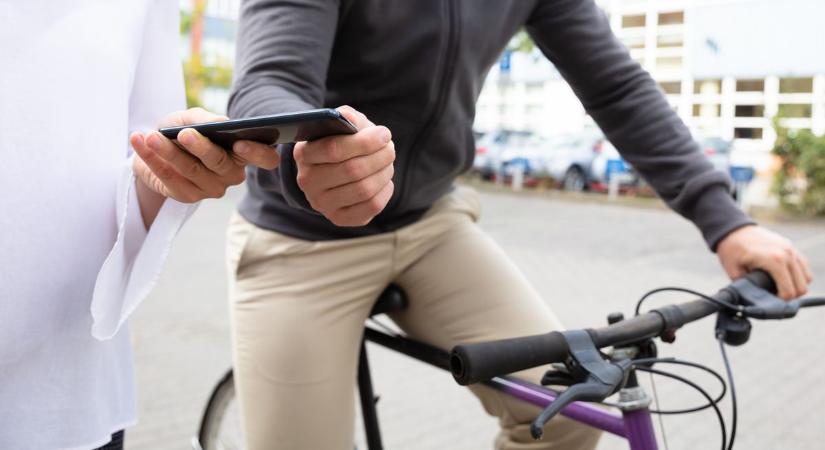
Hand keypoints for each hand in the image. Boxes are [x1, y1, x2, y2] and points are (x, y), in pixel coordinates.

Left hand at [130, 107, 278, 202]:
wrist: (159, 147)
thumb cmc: (186, 129)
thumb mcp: (194, 117)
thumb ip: (206, 119)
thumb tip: (219, 124)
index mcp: (244, 153)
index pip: (266, 158)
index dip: (257, 153)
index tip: (241, 143)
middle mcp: (232, 174)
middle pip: (220, 163)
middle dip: (201, 148)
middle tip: (184, 134)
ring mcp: (211, 188)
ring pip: (191, 171)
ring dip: (167, 152)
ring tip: (151, 136)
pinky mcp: (187, 195)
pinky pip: (167, 178)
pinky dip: (150, 159)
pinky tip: (139, 142)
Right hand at [293, 106, 394, 226]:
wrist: (331, 170)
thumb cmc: (340, 142)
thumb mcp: (339, 124)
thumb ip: (347, 117)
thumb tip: (354, 122)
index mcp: (304, 153)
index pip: (334, 149)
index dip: (365, 142)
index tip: (384, 134)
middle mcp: (308, 181)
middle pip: (353, 170)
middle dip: (379, 157)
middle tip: (390, 148)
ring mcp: (322, 203)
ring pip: (364, 189)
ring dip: (384, 173)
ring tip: (388, 163)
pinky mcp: (339, 218)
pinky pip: (371, 206)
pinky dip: (384, 191)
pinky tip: (383, 180)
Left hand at [717, 225, 812, 299]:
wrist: (733, 229)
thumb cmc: (732, 249)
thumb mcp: (734, 271)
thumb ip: (746, 288)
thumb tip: (754, 301)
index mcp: (775, 260)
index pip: (789, 291)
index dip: (780, 302)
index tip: (770, 302)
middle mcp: (787, 254)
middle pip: (802, 287)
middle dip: (790, 296)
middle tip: (775, 297)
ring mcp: (791, 249)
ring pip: (807, 277)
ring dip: (796, 285)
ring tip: (780, 288)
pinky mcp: (791, 246)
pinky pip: (803, 266)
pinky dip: (798, 275)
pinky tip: (785, 278)